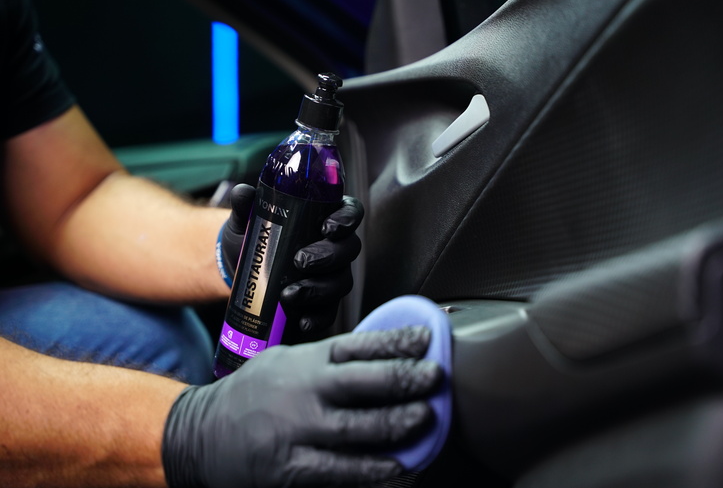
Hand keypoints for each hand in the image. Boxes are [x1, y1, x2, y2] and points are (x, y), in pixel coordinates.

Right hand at [162, 327, 441, 487]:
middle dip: (402, 378)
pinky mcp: (291, 469)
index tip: (425, 338)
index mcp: (303, 362)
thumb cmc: (252, 394)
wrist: (200, 435)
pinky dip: (372, 469)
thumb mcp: (285, 360)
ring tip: (425, 417)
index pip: (356, 346)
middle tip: (434, 377)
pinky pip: (340, 471)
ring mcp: (296, 433)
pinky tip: (398, 465)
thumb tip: (381, 355)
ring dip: (396, 423)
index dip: (394, 341)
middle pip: (360, 383)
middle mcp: (301, 393)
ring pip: (356, 429)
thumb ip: (328, 359)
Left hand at [219, 184, 363, 333]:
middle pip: (349, 249)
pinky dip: (318, 318)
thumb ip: (246, 206)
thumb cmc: (254, 238)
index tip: (327, 228)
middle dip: (328, 256)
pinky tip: (301, 322)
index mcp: (325, 217)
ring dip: (319, 290)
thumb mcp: (247, 220)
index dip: (347, 219)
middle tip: (300, 261)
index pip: (350, 212)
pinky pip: (330, 312)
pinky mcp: (324, 302)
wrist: (242, 271)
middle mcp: (336, 246)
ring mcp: (332, 275)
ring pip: (341, 282)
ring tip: (289, 294)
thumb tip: (243, 193)